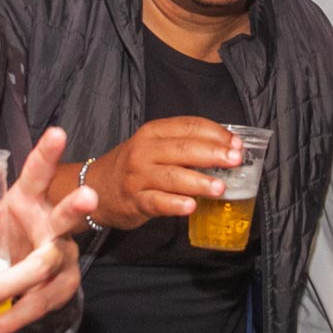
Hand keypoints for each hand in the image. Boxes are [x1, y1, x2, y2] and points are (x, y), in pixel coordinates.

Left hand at [0, 127, 96, 332]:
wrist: (27, 271)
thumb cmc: (2, 236)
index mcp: (31, 200)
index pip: (39, 173)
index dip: (47, 153)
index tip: (57, 131)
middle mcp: (53, 226)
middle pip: (65, 217)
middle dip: (76, 206)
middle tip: (87, 196)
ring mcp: (63, 257)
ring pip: (43, 270)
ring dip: (11, 286)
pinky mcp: (62, 287)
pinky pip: (39, 303)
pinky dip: (12, 318)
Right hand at [85, 116, 241, 229]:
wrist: (95, 186)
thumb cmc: (134, 165)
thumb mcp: (154, 145)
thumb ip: (183, 144)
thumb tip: (226, 148)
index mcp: (153, 132)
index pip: (189, 126)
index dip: (216, 133)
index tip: (237, 143)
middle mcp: (144, 151)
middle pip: (183, 149)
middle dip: (213, 154)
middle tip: (236, 160)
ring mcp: (138, 176)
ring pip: (172, 177)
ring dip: (198, 182)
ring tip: (220, 188)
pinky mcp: (134, 201)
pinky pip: (156, 202)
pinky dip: (175, 204)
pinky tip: (191, 206)